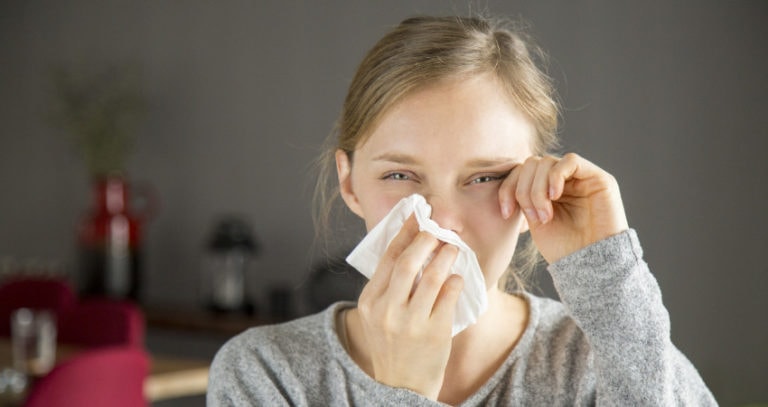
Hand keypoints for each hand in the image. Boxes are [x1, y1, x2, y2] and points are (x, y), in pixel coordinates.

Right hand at [357, 215, 463, 398]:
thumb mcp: (377, 314)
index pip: (388, 258)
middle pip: (409, 262)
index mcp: (369, 302)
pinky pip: (449, 296)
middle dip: (427, 239)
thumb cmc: (392, 344)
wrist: (401, 385)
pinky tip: (456, 276)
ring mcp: (411, 322)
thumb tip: (409, 244)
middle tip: (439, 230)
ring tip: (452, 247)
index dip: (405, 232)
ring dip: (445, 255)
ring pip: (432, 276)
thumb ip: (388, 285)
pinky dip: (455, 280)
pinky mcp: (435, 332)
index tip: (417, 217)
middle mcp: (387, 310)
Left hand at [499, 153, 628, 263]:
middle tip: (532, 217)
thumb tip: (509, 181)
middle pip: (531, 164)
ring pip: (546, 162)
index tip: (505, 213)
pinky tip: (555, 197)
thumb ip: (525, 198)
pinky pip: (570, 160)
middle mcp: (564, 180)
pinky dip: (555, 177)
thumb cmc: (565, 249)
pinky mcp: (599, 178)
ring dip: (538, 189)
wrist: (591, 266)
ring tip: (545, 216)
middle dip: (523, 190)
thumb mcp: (535, 221)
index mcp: (547, 189)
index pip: (521, 172)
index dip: (508, 188)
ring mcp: (581, 177)